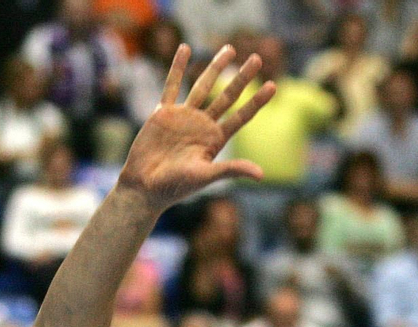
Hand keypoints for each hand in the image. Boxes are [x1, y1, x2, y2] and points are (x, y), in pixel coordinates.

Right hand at [116, 44, 276, 213]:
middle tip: (257, 58)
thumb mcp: (205, 176)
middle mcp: (203, 125)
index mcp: (215, 139)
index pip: (241, 116)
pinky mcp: (163, 113)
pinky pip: (171, 86)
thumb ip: (231, 170)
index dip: (257, 101)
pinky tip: (185, 49)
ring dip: (215, 67)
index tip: (273, 86)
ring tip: (230, 48)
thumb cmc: (175, 187)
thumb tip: (261, 175)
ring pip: (203, 86)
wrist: (145, 187)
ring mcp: (184, 117)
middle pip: (227, 96)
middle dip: (242, 77)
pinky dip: (177, 67)